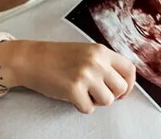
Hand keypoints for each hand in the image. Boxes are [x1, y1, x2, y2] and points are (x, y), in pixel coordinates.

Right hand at [12, 40, 135, 113]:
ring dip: (96, 101)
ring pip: (107, 101)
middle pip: (121, 88)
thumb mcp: (85, 51)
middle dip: (111, 95)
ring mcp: (85, 76)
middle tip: (97, 92)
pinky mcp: (73, 90)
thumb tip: (121, 83)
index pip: (130, 70)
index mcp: (101, 51)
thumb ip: (104, 63)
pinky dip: (80, 106)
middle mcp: (96, 62)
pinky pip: (88, 109)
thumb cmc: (56, 57)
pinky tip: (71, 96)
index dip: (129, 84)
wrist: (31, 59)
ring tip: (83, 92)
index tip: (121, 91)